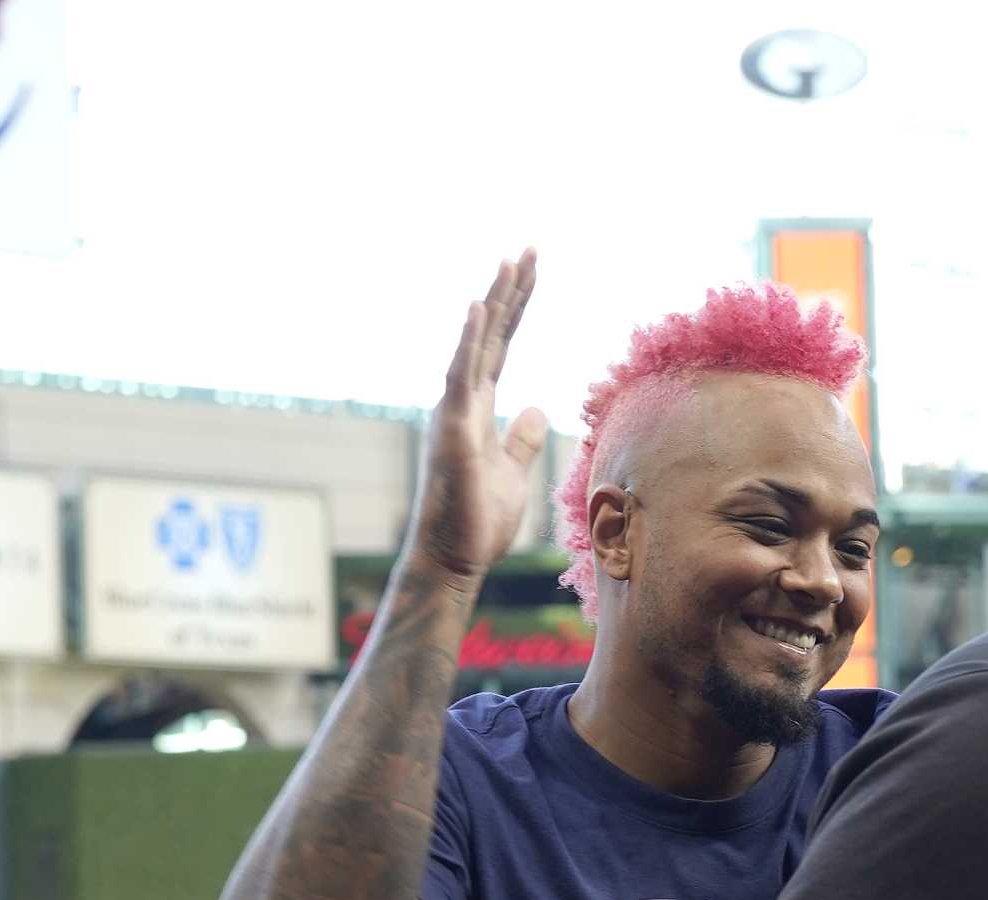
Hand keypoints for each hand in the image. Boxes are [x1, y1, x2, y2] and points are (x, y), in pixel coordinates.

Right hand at [408, 251, 548, 588]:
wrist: (453, 560)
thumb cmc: (478, 523)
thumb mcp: (512, 474)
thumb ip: (520, 439)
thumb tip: (535, 408)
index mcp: (477, 409)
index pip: (501, 347)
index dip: (515, 309)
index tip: (532, 271)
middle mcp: (461, 402)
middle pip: (491, 336)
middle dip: (510, 292)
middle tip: (529, 249)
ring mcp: (454, 414)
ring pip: (475, 346)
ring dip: (494, 304)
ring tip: (510, 262)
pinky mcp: (453, 431)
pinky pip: (461, 377)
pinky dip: (470, 341)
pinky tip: (480, 309)